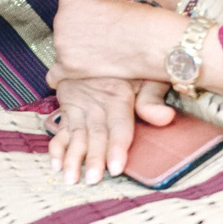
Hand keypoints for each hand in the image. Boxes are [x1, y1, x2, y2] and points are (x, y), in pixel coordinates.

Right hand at [45, 75, 174, 186]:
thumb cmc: (128, 67)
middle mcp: (95, 102)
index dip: (117, 147)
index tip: (116, 167)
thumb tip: (166, 117)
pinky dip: (56, 147)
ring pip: (76, 134)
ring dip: (72, 157)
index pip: (118, 126)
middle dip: (93, 158)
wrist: (95, 44)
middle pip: (95, 134)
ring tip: (71, 178)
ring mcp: (78, 105)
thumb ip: (153, 98)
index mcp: (117, 96)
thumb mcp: (146, 75)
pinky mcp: (67, 107)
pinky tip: (56, 164)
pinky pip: (60, 129)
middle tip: (92, 180)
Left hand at [49, 0, 184, 83]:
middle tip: (100, 46)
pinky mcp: (69, 66)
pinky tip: (66, 81)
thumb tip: (93, 13)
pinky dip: (60, 78)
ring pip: (63, 53)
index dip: (85, 22)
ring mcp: (63, 43)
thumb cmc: (140, 21)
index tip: (98, 28)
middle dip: (78, 39)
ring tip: (98, 61)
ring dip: (75, 57)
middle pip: (64, 32)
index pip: (69, 12)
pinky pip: (54, 75)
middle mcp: (61, 18)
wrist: (152, 41)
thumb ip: (96, 8)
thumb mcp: (113, 2)